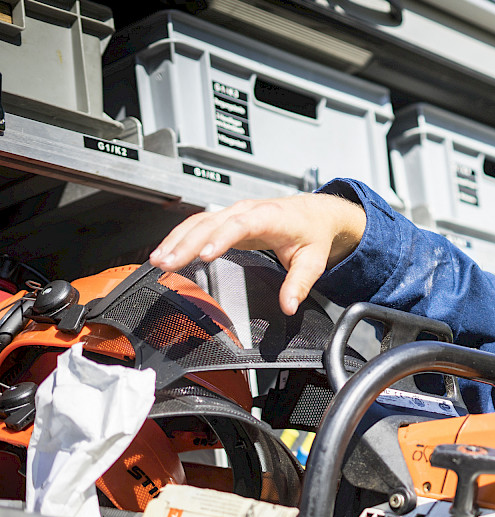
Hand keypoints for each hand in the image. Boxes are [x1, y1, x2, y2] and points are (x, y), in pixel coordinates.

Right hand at [149, 193, 366, 314]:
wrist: (315, 213)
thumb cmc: (312, 233)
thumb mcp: (312, 261)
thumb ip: (299, 284)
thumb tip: (288, 305)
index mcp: (270, 217)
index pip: (240, 225)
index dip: (220, 239)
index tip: (204, 256)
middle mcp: (247, 211)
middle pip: (211, 223)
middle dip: (186, 243)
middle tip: (167, 264)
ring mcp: (234, 212)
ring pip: (199, 222)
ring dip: (176, 240)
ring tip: (158, 261)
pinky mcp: (226, 219)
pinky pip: (198, 224)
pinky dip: (179, 237)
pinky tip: (165, 252)